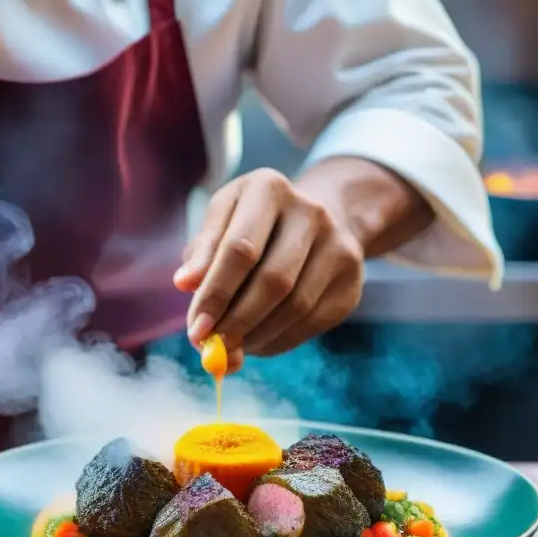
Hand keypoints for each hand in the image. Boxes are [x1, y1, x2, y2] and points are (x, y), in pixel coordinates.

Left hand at [173, 167, 365, 368]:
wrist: (318, 220)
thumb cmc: (253, 225)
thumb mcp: (222, 224)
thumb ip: (202, 254)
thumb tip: (185, 285)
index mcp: (268, 189)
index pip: (240, 249)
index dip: (216, 294)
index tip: (197, 329)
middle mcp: (311, 211)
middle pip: (273, 280)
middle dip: (237, 321)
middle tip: (213, 347)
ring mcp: (339, 245)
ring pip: (295, 306)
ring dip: (257, 336)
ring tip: (231, 346)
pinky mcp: (352, 279)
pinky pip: (312, 321)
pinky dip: (279, 340)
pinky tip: (257, 341)